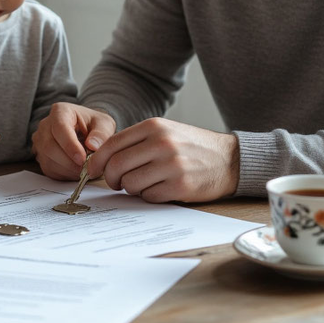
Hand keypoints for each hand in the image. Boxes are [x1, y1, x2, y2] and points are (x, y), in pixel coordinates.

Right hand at [31, 102, 115, 179]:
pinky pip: (49, 169)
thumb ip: (101, 133)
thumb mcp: (104, 124)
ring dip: (68, 170)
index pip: (60, 128)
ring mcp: (40, 141)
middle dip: (69, 162)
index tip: (82, 159)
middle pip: (50, 147)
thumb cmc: (94, 125)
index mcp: (60, 111)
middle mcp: (45, 125)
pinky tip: (76, 170)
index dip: (70, 145)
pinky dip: (64, 174)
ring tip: (84, 169)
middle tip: (87, 168)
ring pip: (48, 160)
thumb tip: (93, 146)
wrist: (86, 132)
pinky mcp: (41, 156)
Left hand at [87, 118, 238, 202]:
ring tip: (146, 182)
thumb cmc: (191, 146)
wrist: (229, 159)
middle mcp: (162, 143)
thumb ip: (136, 141)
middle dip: (111, 178)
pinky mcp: (180, 186)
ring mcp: (171, 165)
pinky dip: (150, 196)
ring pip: (130, 184)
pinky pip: (149, 196)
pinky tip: (162, 188)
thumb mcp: (165, 131)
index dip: (98, 161)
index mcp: (154, 126)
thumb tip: (101, 158)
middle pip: (116, 166)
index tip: (94, 170)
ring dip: (132, 188)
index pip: (112, 144)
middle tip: (117, 182)